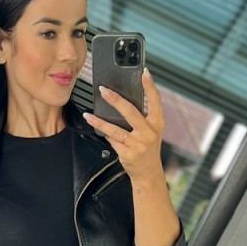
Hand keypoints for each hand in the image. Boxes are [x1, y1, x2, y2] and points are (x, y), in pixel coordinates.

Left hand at [83, 69, 165, 184]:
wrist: (148, 173)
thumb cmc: (148, 148)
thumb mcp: (152, 131)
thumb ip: (143, 117)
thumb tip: (122, 101)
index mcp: (157, 123)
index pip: (155, 101)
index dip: (150, 86)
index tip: (144, 73)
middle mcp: (149, 133)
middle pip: (130, 112)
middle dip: (115, 100)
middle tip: (103, 90)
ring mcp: (138, 144)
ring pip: (115, 129)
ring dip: (99, 121)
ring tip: (88, 114)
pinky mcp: (127, 153)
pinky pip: (112, 140)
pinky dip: (104, 134)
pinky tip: (96, 127)